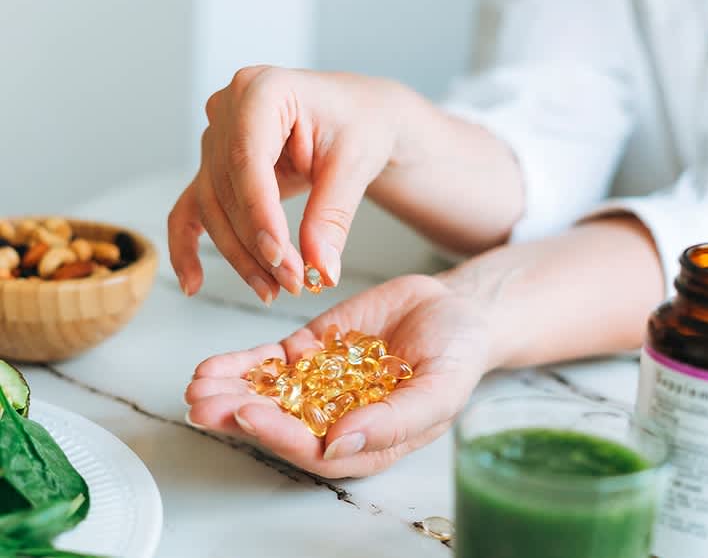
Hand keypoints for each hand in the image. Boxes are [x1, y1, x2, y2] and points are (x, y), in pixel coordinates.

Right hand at [168, 66, 405, 302]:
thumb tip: (321, 269)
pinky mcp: (215, 167)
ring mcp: (216, 137)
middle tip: (292, 282)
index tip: (280, 256)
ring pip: (213, 207)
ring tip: (273, 290)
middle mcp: (227, 108)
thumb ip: (332, 216)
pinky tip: (194, 283)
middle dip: (257, 244)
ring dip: (240, 255)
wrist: (359, 116)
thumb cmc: (360, 124)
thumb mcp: (355, 165)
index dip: (259, 213)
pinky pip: (192, 208)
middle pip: (227, 189)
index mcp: (262, 89)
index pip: (248, 159)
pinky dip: (188, 246)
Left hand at [184, 275, 490, 477]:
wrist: (455, 309)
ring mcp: (321, 384)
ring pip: (268, 394)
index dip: (280, 436)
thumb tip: (340, 445)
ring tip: (197, 386)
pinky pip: (271, 362)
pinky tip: (212, 367)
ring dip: (230, 392)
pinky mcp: (311, 352)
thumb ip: (394, 420)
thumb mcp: (440, 389)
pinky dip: (241, 364)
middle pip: (281, 425)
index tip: (248, 416)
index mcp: (367, 441)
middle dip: (238, 416)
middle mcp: (337, 418)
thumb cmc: (458, 355)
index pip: (315, 450)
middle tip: (203, 406)